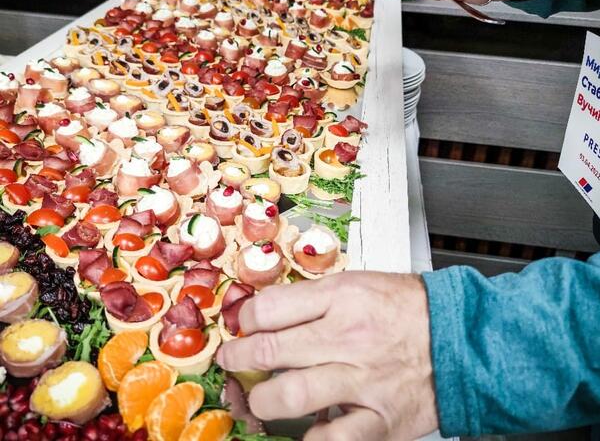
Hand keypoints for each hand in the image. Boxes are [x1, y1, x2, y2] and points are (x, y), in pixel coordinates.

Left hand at [217, 272, 437, 440]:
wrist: (457, 337)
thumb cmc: (407, 307)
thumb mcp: (357, 284)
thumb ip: (313, 298)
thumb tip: (269, 312)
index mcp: (341, 298)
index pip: (270, 307)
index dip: (247, 318)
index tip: (245, 325)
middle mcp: (347, 337)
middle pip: (270, 350)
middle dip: (238, 357)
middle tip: (233, 359)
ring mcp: (361, 380)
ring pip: (289, 396)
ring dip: (261, 401)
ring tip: (257, 397)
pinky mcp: (378, 418)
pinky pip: (332, 440)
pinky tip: (300, 431)